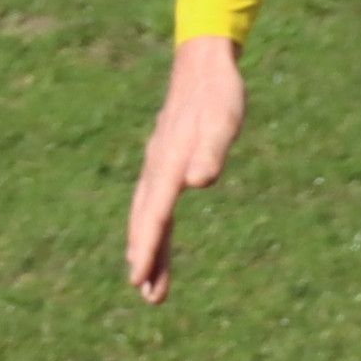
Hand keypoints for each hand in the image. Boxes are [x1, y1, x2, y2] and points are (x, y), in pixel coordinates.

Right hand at [127, 34, 246, 304]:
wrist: (203, 65)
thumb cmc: (218, 95)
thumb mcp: (223, 121)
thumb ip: (211, 151)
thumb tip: (198, 182)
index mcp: (168, 163)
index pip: (155, 214)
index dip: (147, 247)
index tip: (138, 278)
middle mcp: (156, 169)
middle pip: (146, 221)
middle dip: (145, 258)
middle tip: (147, 295)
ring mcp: (158, 166)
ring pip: (147, 215)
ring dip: (147, 248)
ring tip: (148, 284)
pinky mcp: (165, 163)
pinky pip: (155, 204)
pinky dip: (153, 227)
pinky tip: (156, 241)